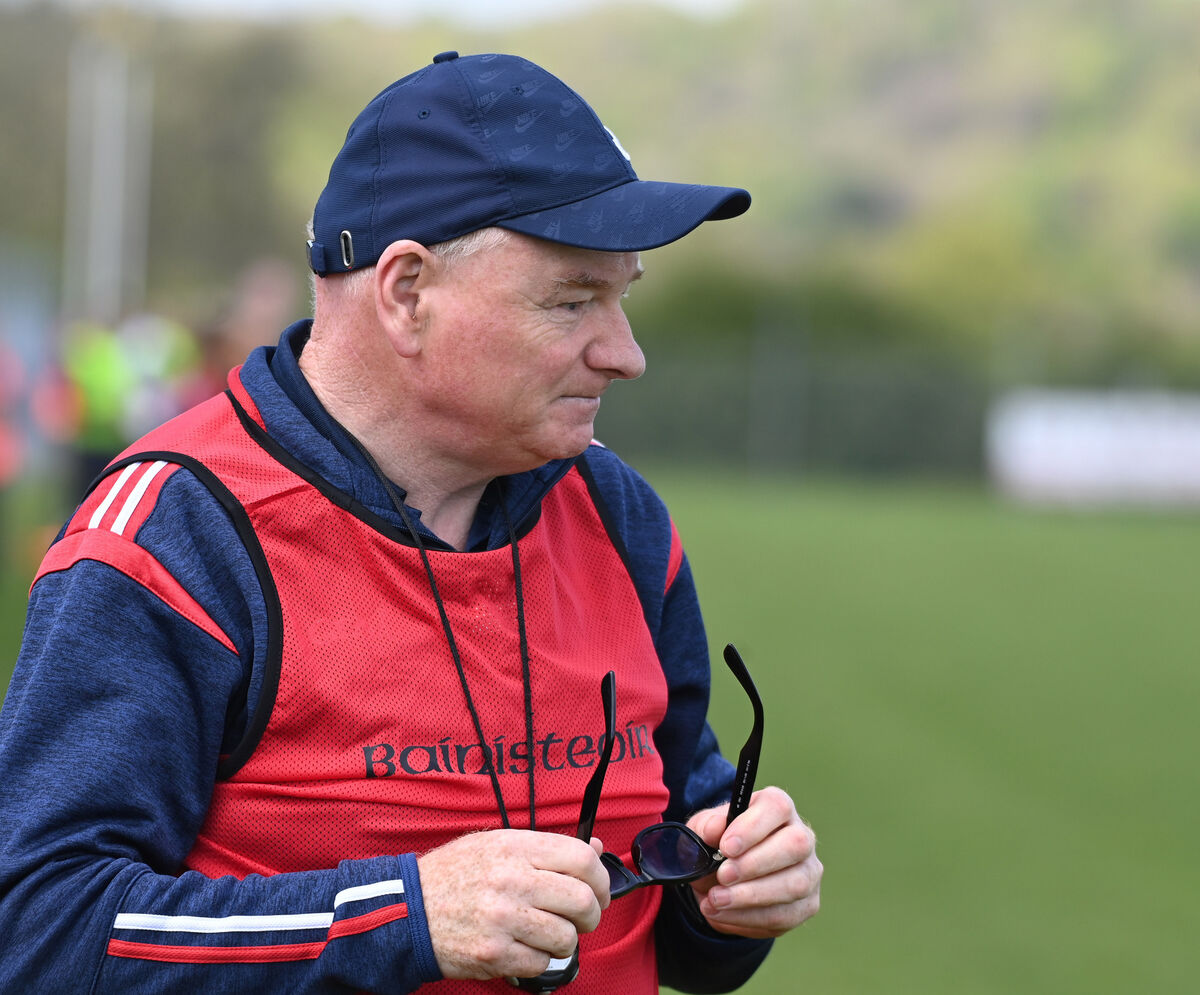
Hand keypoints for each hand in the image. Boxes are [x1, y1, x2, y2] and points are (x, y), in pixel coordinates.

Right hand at [418, 830, 609, 979]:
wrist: (409, 909)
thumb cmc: (455, 874)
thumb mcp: (497, 844)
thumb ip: (547, 847)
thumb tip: (596, 847)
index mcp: (515, 847)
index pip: (582, 859)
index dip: (601, 877)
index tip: (599, 888)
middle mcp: (512, 880)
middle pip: (582, 900)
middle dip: (592, 914)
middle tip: (583, 917)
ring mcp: (503, 919)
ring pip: (566, 936)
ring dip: (565, 939)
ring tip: (549, 933)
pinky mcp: (494, 953)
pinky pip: (541, 962)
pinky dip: (540, 959)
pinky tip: (525, 946)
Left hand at [686, 786, 821, 938]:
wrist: (722, 879)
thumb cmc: (717, 844)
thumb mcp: (703, 830)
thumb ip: (706, 827)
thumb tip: (715, 829)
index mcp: (777, 807)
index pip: (777, 808)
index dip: (753, 828)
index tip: (726, 847)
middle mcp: (801, 836)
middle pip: (796, 845)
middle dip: (755, 864)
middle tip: (722, 876)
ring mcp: (809, 872)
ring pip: (794, 885)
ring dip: (751, 897)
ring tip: (716, 900)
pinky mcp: (807, 904)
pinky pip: (785, 915)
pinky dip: (749, 918)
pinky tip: (723, 914)